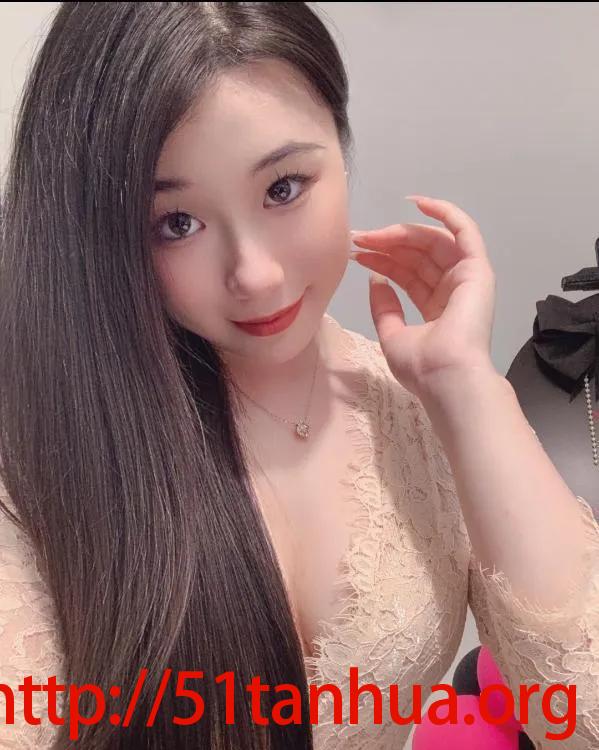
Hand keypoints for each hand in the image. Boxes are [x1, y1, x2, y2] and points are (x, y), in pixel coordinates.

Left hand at [350, 196, 497, 400]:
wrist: (445, 376)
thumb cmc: (422, 365)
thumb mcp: (392, 334)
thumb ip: (384, 307)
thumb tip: (376, 280)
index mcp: (436, 307)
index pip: (407, 274)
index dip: (382, 261)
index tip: (355, 253)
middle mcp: (452, 290)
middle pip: (418, 255)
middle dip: (386, 245)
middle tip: (358, 240)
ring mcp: (466, 278)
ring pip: (432, 242)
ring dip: (401, 233)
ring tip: (372, 235)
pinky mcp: (477, 268)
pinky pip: (464, 231)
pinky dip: (444, 212)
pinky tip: (417, 202)